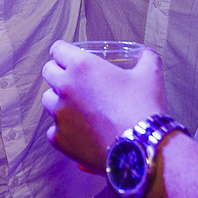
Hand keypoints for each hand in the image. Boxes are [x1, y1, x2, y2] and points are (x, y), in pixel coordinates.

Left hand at [41, 40, 166, 171]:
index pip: (57, 49)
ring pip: (47, 100)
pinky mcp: (59, 139)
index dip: (64, 52)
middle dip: (59, 73)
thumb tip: (147, 54)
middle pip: (48, 72)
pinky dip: (64, 130)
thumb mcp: (150, 75)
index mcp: (81, 66)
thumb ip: (146, 59)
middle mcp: (65, 87)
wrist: (141, 148)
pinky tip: (80, 132)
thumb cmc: (143, 107)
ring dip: (58, 100)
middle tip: (75, 81)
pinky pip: (53, 130)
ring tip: (77, 107)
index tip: (70, 58)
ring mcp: (59, 114)